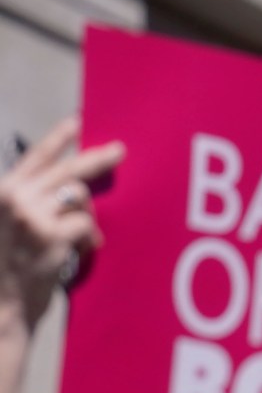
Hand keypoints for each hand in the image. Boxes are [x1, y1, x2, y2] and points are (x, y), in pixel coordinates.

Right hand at [0, 119, 122, 328]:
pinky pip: (87, 225)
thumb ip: (30, 202)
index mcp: (1, 191)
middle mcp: (13, 196)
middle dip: (97, 159)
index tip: (77, 123)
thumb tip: (71, 190)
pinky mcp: (51, 235)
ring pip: (80, 198)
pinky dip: (89, 239)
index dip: (57, 139)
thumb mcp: (7, 225)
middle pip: (66, 170)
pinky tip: (79, 252)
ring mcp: (32, 214)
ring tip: (83, 239)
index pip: (34, 158)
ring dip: (88, 217)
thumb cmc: (5, 270)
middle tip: (119, 150)